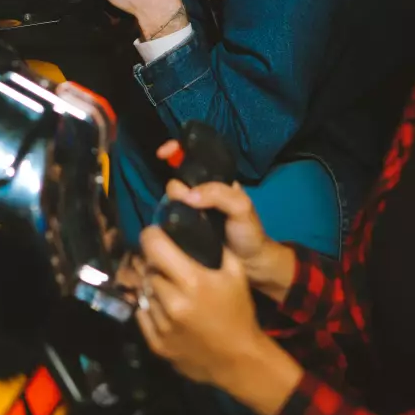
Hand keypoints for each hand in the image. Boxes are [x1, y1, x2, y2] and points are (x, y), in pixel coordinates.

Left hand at [135, 227, 303, 414]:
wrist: (239, 359)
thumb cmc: (238, 312)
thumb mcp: (235, 272)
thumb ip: (213, 246)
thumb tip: (193, 222)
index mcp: (193, 281)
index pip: (154, 246)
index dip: (151, 236)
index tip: (155, 235)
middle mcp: (173, 302)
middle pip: (148, 269)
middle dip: (154, 263)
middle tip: (165, 264)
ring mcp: (162, 325)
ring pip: (143, 292)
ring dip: (152, 285)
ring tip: (167, 287)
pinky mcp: (155, 344)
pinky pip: (142, 314)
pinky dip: (150, 307)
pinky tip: (164, 306)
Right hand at [156, 140, 294, 297]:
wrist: (250, 265)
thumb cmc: (249, 232)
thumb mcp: (242, 207)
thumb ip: (219, 195)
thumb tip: (188, 195)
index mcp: (214, 181)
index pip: (192, 158)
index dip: (176, 149)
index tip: (163, 153)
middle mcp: (199, 193)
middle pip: (176, 180)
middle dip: (176, 188)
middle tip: (186, 203)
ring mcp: (190, 212)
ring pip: (170, 200)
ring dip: (170, 206)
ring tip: (180, 218)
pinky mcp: (183, 231)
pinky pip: (169, 219)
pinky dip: (165, 220)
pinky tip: (166, 226)